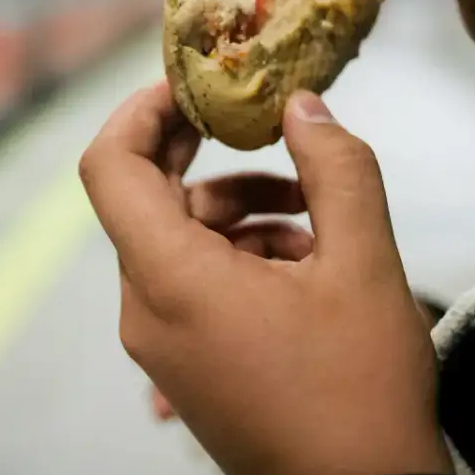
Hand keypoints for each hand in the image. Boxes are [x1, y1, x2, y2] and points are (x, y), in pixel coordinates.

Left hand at [79, 82, 453, 474]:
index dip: (141, 110)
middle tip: (263, 126)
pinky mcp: (183, 363)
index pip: (109, 166)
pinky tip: (307, 263)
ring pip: (178, 239)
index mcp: (169, 277)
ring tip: (317, 218)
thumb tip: (303, 106)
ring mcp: (160, 342)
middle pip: (148, 198)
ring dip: (239, 211)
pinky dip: (239, 255)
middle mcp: (145, 308)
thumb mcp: (366, 264)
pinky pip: (191, 283)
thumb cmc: (359, 389)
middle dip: (206, 155)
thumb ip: (335, 167)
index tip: (195, 86)